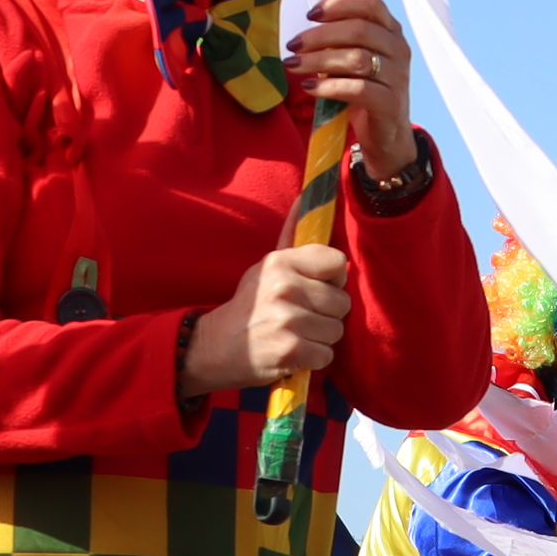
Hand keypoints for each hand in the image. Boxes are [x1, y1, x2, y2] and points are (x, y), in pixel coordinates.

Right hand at [182, 244, 352, 401]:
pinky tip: (292, 353)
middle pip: (342, 302)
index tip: (316, 288)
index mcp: (281, 262)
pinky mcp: (290, 350)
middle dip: (327, 314)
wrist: (215, 347)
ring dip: (320, 338)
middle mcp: (285, 287)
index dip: (333, 280)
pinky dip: (313, 359)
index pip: (338, 262)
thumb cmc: (249, 306)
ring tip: (295, 335)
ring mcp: (288, 320)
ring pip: (336, 330)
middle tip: (300, 318)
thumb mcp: (266, 267)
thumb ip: (291, 236)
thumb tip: (307, 196)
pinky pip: (326, 355)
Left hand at [284, 0, 417, 181]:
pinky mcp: (390, 103)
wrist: (386, 136)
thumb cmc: (364, 90)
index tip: (310, 14)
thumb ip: (339, 41)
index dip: (340, 3)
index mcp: (391, 31)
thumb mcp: (354, 59)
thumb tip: (304, 30)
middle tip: (293, 45)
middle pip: (359, 30)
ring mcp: (398, 76)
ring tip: (292, 65)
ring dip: (318, 61)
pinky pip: (358, 89)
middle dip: (320, 36)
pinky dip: (329, 87)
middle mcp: (399, 49)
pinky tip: (308, 88)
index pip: (371, 3)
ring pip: (357, 58)